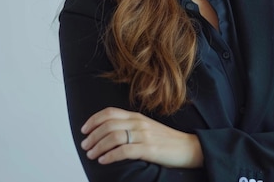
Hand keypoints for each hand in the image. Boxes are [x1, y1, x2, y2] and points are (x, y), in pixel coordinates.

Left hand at [80, 107, 202, 167]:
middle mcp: (139, 123)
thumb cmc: (166, 141)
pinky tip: (104, 161)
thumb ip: (131, 127)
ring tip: (91, 155)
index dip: (94, 120)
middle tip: (85, 146)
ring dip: (98, 146)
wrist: (189, 148)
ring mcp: (145, 136)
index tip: (84, 130)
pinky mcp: (149, 149)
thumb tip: (108, 133)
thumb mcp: (147, 128)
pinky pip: (125, 151)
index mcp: (137, 117)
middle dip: (92, 136)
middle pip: (108, 125)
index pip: (110, 112)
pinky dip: (110, 156)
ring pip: (114, 137)